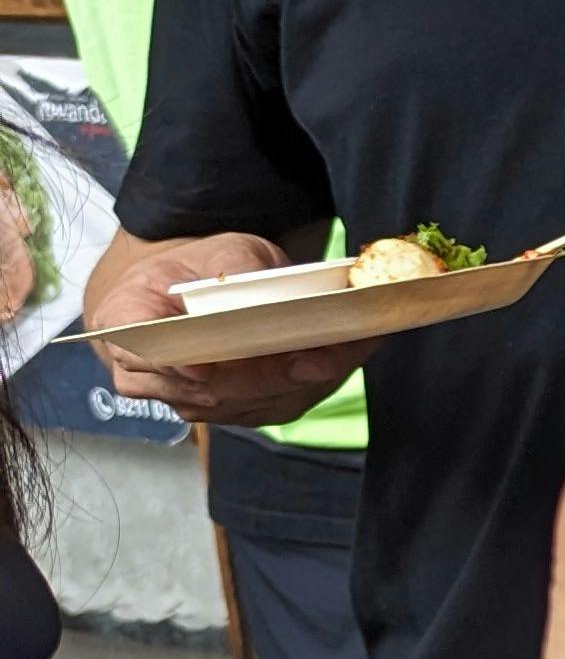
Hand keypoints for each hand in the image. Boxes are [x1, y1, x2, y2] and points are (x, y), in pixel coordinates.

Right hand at [93, 230, 384, 426]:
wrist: (195, 291)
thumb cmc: (201, 268)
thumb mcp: (219, 248)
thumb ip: (234, 265)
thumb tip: (262, 288)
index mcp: (125, 319)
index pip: (140, 347)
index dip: (175, 362)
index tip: (207, 366)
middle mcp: (146, 371)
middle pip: (208, 387)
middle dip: (269, 375)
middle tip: (320, 357)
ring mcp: (186, 398)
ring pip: (244, 402)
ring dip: (298, 383)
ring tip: (345, 353)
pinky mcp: (228, 410)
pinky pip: (270, 406)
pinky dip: (310, 386)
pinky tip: (342, 360)